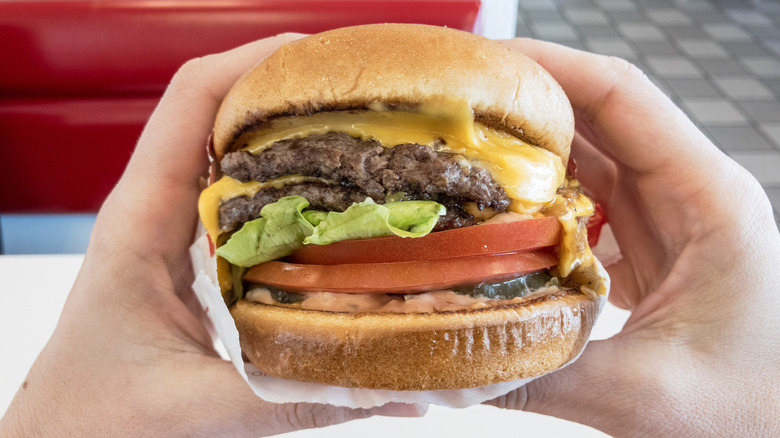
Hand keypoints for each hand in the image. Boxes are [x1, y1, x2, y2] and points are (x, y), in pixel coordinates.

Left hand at [0, 35, 423, 436]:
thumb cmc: (95, 419)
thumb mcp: (198, 409)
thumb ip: (298, 398)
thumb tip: (401, 390)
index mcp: (141, 222)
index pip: (191, 103)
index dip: (255, 63)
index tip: (324, 59)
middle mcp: (154, 209)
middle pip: (218, 109)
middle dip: (289, 88)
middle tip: (366, 97)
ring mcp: (170, 226)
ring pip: (230, 148)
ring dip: (290, 129)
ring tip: (362, 134)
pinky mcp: (187, 252)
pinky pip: (238, 193)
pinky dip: (285, 179)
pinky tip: (334, 199)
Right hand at [488, 39, 779, 435]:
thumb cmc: (760, 410)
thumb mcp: (648, 395)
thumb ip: (542, 375)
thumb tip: (448, 366)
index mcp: (709, 199)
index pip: (623, 97)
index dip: (552, 66)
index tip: (487, 63)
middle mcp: (690, 195)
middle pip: (600, 118)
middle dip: (526, 104)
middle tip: (454, 108)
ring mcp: (671, 220)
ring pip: (591, 160)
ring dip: (530, 154)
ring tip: (464, 155)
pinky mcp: (651, 249)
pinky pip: (589, 204)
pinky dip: (542, 203)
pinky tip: (500, 219)